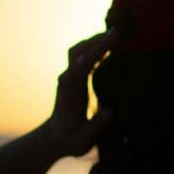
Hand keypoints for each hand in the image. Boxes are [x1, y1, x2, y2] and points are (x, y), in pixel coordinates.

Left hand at [43, 29, 117, 156]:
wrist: (55, 139)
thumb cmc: (70, 141)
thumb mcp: (81, 141)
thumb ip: (94, 128)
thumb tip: (109, 113)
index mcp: (70, 92)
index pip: (82, 66)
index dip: (96, 52)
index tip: (111, 40)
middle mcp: (67, 80)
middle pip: (78, 52)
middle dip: (96, 41)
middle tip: (118, 32)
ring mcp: (70, 77)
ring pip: (79, 51)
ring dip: (95, 41)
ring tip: (115, 35)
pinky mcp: (75, 78)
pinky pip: (84, 57)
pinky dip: (96, 48)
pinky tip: (110, 46)